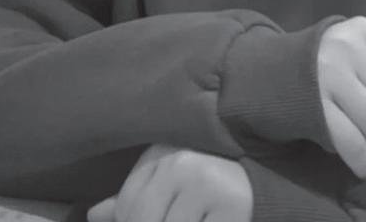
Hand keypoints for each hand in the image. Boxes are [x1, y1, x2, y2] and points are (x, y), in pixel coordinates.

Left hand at [86, 144, 252, 221]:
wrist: (272, 172)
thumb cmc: (211, 181)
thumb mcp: (169, 182)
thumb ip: (132, 198)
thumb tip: (93, 215)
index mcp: (162, 152)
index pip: (127, 207)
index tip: (163, 215)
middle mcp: (180, 161)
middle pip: (142, 221)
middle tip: (182, 216)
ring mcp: (206, 182)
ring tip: (194, 215)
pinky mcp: (231, 204)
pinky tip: (210, 221)